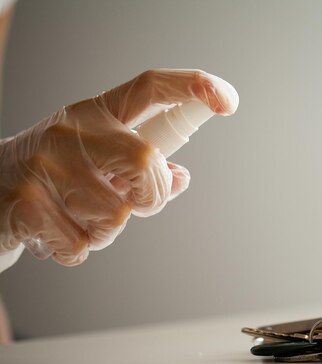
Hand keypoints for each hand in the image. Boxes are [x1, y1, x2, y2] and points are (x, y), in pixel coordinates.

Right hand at [0, 69, 238, 265]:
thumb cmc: (55, 175)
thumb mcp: (98, 158)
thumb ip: (142, 166)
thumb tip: (180, 178)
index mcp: (96, 114)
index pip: (150, 88)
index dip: (192, 87)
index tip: (227, 100)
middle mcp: (71, 131)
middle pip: (145, 160)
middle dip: (152, 195)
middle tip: (133, 203)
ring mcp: (45, 165)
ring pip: (117, 215)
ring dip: (106, 231)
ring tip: (78, 217)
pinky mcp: (26, 204)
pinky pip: (82, 245)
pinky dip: (76, 249)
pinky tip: (55, 232)